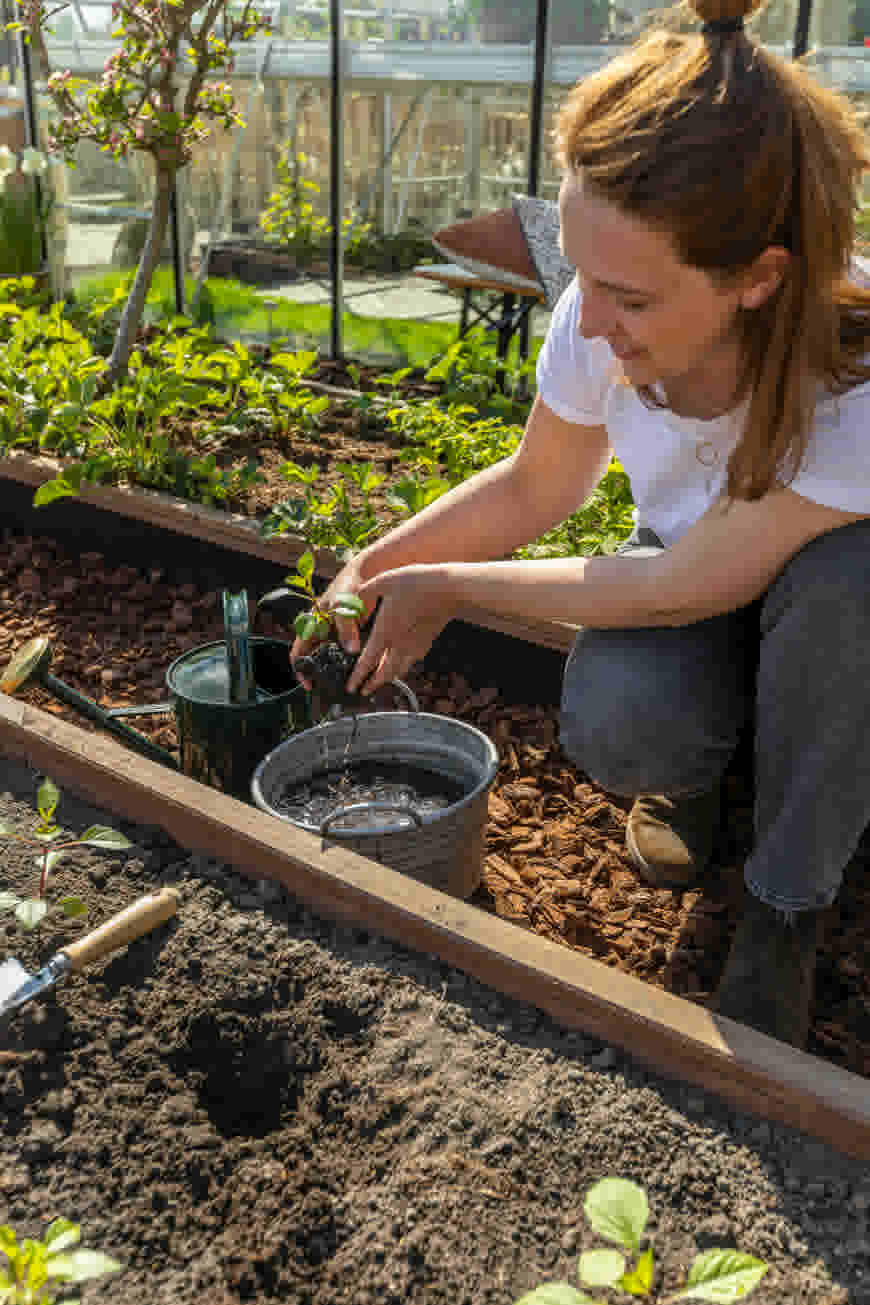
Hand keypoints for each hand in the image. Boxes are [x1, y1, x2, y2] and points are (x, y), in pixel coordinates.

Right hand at [290, 555, 366, 689]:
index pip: (298, 653)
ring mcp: (336, 633)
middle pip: (315, 659)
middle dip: (320, 674)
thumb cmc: (348, 586)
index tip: (309, 686)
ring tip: (346, 682)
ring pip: (332, 657)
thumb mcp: (343, 607)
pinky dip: (351, 660)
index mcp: (311, 625)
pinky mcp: (351, 634)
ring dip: (338, 668)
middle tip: (331, 688)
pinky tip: (360, 668)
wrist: (367, 574)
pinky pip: (347, 651)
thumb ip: (346, 628)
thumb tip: (351, 651)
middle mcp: (322, 631)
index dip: (300, 671)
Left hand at [347, 564, 455, 695]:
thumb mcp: (383, 582)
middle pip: (385, 672)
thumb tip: (352, 596)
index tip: (351, 688)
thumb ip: (365, 591)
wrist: (450, 590)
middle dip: (373, 684)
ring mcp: (416, 644)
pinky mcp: (427, 640)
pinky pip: (412, 660)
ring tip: (382, 681)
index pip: (368, 661)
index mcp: (386, 631)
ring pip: (400, 669)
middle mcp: (400, 643)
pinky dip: (403, 666)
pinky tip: (403, 663)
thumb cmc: (417, 584)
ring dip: (389, 677)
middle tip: (365, 691)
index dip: (358, 677)